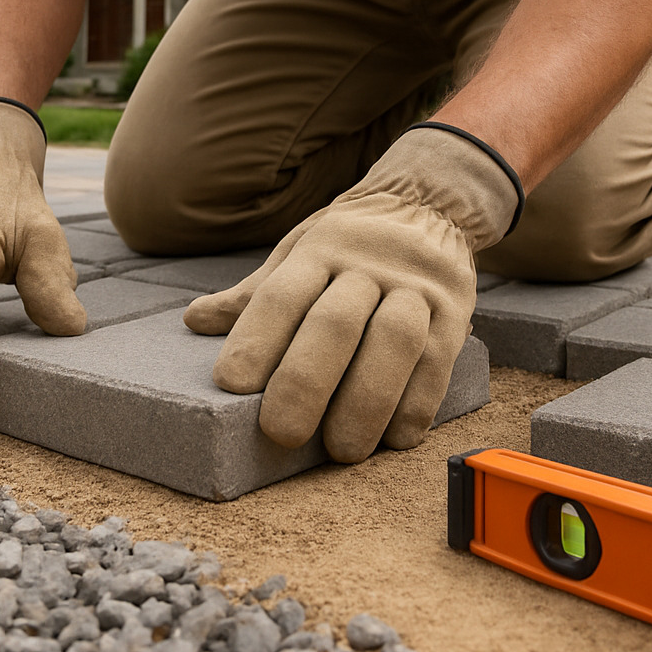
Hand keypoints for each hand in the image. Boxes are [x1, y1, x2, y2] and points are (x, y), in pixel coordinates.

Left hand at [184, 125, 519, 461]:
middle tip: (280, 432)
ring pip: (394, 344)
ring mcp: (416, 287)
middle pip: (335, 324)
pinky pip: (438, 362)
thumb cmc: (347, 242)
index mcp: (320, 249)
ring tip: (341, 449)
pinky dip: (416, 404)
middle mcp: (369, 265)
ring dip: (366, 402)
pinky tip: (393, 438)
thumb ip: (255, 293)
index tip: (231, 386)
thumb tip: (196, 319)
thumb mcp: (299, 250)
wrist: (427, 203)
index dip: (255, 340)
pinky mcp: (455, 310)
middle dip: (305, 382)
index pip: (281, 295)